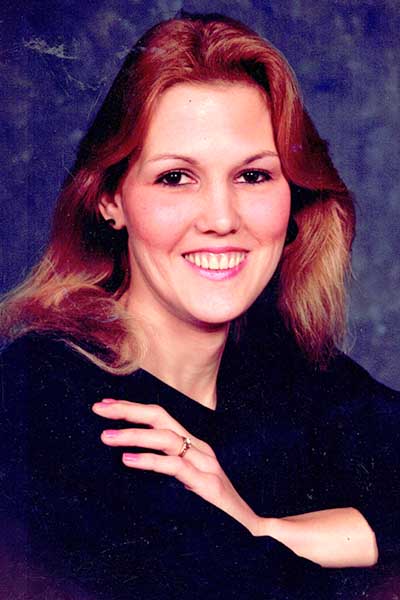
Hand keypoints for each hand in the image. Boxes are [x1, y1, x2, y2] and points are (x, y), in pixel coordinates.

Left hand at [92, 399, 258, 533]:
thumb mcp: (185, 485)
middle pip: (161, 417)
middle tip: (98, 409)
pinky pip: (175, 466)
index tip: (105, 406)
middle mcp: (199, 449)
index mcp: (192, 447)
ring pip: (166, 437)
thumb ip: (165, 470)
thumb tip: (129, 462)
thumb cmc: (213, 512)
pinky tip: (128, 460)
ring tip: (106, 436)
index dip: (132, 409)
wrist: (251, 534)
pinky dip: (150, 461)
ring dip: (133, 434)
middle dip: (128, 410)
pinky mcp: (207, 485)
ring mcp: (204, 465)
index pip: (159, 418)